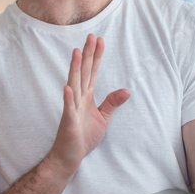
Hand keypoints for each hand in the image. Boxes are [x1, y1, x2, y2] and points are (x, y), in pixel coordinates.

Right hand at [45, 34, 129, 175]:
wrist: (70, 156)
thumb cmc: (83, 136)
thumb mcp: (103, 118)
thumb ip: (112, 103)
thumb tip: (126, 90)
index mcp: (86, 97)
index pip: (92, 72)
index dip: (96, 56)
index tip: (99, 40)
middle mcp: (78, 99)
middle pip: (84, 73)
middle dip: (87, 55)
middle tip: (91, 37)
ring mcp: (72, 109)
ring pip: (74, 85)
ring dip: (75, 69)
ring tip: (77, 53)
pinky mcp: (69, 123)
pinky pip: (68, 109)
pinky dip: (68, 99)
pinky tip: (68, 88)